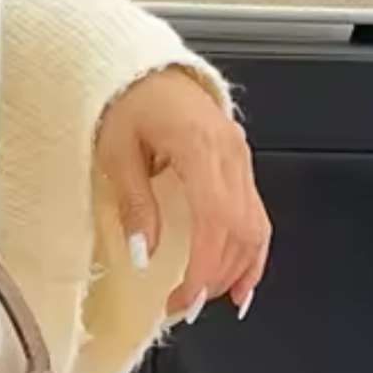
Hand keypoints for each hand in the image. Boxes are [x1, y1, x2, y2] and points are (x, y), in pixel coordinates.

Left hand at [95, 68, 271, 318]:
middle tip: (184, 305)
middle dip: (215, 276)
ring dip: (237, 269)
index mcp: (200, 146)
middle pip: (240, 229)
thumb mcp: (116, 153)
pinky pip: (256, 213)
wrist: (141, 68)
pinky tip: (243, 280)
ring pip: (256, 225)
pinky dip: (252, 251)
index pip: (215, 220)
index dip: (204, 266)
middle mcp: (230, 153)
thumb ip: (135, 204)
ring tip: (209, 299)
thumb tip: (144, 254)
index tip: (186, 297)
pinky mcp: (240, 163)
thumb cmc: (124, 101)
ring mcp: (240, 157)